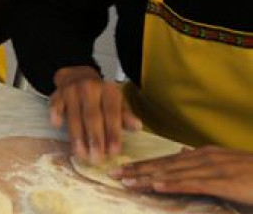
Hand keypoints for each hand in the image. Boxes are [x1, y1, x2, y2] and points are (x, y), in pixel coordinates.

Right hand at [49, 65, 141, 163]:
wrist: (77, 75)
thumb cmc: (100, 95)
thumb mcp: (117, 101)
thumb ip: (125, 115)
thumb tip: (137, 127)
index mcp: (108, 90)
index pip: (112, 113)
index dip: (113, 133)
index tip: (114, 152)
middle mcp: (90, 88)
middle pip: (92, 116)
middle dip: (94, 139)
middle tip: (96, 159)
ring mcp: (71, 90)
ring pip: (74, 116)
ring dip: (77, 137)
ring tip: (81, 155)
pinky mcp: (57, 93)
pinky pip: (55, 106)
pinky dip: (56, 115)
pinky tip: (57, 127)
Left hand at [115, 146, 252, 204]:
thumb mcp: (226, 164)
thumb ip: (204, 160)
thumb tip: (184, 153)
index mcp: (204, 155)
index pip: (167, 161)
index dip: (143, 165)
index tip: (123, 169)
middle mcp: (205, 158)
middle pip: (164, 165)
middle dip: (138, 170)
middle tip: (113, 174)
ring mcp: (213, 169)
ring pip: (173, 174)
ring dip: (148, 178)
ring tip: (126, 181)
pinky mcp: (223, 182)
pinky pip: (193, 183)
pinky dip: (172, 184)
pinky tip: (155, 186)